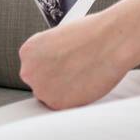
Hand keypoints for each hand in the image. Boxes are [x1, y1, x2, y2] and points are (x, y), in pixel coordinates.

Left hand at [18, 12, 132, 109]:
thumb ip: (51, 54)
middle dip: (55, 79)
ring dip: (64, 90)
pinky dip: (75, 98)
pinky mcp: (57, 104)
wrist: (111, 42)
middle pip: (39, 82)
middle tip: (74, 72)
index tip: (61, 65)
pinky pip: (64, 105)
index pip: (33, 66)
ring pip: (51, 95)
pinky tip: (86, 82)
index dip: (50, 66)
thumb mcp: (61, 36)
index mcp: (28, 51)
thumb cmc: (93, 34)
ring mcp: (42, 89)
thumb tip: (56, 65)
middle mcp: (29, 71)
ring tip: (83, 75)